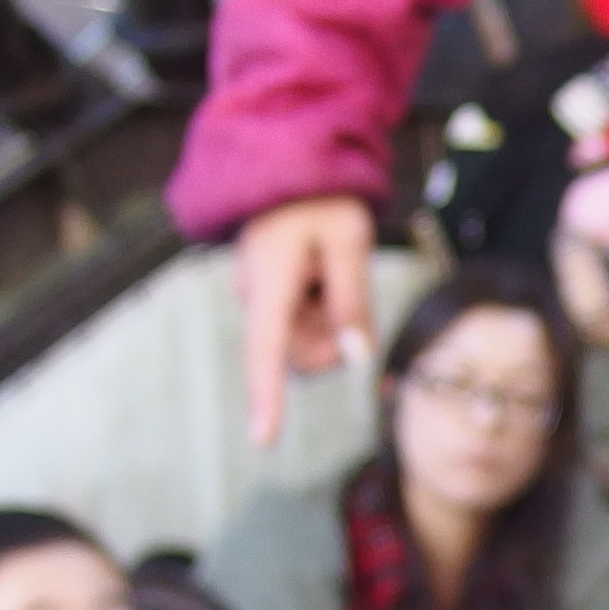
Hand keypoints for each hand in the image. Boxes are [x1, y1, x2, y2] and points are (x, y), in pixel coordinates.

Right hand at [233, 197, 377, 447]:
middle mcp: (253, 296)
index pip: (266, 350)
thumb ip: (352, 302)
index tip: (263, 441)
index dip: (266, 398)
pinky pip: (298, 327)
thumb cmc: (323, 199)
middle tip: (344, 281)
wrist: (289, 167)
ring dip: (327, 322)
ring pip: (301, 345)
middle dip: (333, 339)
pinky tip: (318, 276)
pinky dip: (318, 313)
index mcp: (269, 280)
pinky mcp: (264, 300)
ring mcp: (256, 299)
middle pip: (298, 356)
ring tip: (328, 270)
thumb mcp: (350, 241)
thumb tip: (355, 359)